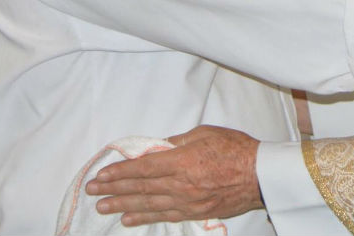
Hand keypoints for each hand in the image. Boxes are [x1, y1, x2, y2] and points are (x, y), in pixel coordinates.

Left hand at [84, 125, 261, 226]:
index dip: (119, 173)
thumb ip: (177, 141)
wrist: (261, 175)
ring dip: (122, 206)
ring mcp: (187, 201)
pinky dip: (145, 218)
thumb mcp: (205, 133)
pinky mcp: (195, 212)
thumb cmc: (236, 148)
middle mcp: (181, 184)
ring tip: (102, 207)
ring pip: (148, 205)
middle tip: (92, 192)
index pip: (142, 168)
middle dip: (113, 190)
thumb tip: (155, 148)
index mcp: (182, 161)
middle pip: (140, 188)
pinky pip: (164, 216)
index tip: (101, 175)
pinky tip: (129, 220)